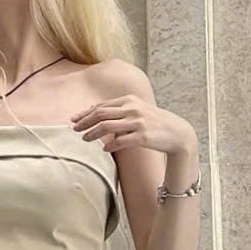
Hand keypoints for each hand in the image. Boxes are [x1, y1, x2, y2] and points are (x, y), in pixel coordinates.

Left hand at [72, 95, 195, 156]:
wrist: (177, 133)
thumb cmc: (154, 123)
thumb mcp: (137, 111)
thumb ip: (118, 111)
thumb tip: (96, 115)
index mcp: (130, 100)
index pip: (102, 106)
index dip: (86, 113)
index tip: (74, 119)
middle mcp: (132, 109)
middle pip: (101, 114)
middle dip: (85, 121)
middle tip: (74, 129)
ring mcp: (137, 122)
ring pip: (108, 126)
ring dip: (93, 133)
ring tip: (84, 139)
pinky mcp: (142, 136)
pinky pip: (121, 141)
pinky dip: (110, 145)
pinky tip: (104, 149)